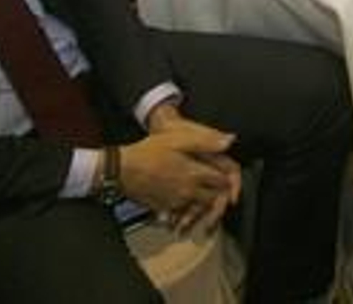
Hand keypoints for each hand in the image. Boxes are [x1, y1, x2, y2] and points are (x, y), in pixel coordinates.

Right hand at [119, 117, 240, 232]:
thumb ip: (205, 141)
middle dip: (219, 194)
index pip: (222, 181)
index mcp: (194, 174)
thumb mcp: (177, 139)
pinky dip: (188, 210)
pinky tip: (186, 202)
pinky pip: (183, 212)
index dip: (229, 179)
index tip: (229, 176)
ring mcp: (176, 202)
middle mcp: (188, 191)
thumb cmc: (148, 151)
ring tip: (206, 197)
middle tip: (221, 189)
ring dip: (205, 204)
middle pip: (213, 198)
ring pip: (199, 208)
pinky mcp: (165, 208)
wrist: (122, 170)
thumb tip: (230, 141)